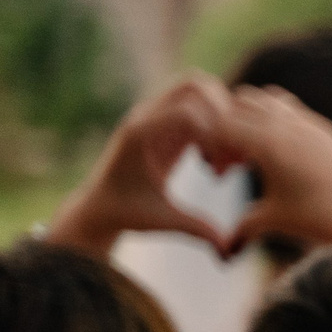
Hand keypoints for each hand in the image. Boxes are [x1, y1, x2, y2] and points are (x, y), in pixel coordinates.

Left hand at [49, 76, 243, 255]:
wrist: (100, 207)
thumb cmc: (127, 214)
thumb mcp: (162, 222)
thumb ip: (196, 228)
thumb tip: (226, 246)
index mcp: (140, 134)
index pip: (189, 112)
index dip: (215, 136)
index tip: (219, 173)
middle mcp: (146, 116)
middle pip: (197, 85)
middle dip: (226, 115)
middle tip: (231, 154)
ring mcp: (156, 115)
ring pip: (202, 91)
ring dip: (224, 118)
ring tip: (224, 159)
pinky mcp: (166, 123)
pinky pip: (201, 108)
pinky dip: (217, 128)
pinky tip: (214, 164)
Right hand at [223, 87, 331, 254]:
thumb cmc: (318, 221)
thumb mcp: (273, 221)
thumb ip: (240, 229)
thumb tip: (222, 254)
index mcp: (269, 144)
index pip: (220, 123)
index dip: (210, 145)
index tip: (219, 175)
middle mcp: (289, 124)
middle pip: (238, 103)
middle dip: (225, 126)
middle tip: (231, 164)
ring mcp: (309, 122)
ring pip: (264, 99)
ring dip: (249, 118)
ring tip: (253, 156)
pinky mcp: (325, 127)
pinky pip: (288, 107)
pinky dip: (273, 120)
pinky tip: (279, 155)